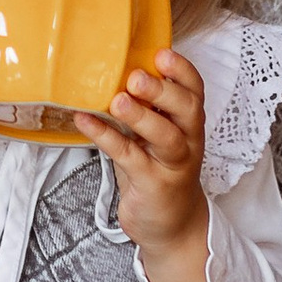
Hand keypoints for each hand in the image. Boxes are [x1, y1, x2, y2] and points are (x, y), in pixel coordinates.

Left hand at [74, 48, 210, 281]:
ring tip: (117, 101)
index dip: (182, 71)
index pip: (195, 91)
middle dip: (163, 91)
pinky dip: (107, 138)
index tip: (162, 53)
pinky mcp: (153, 186)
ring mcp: (173, 165)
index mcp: (189, 123)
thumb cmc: (158, 171)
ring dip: (141, 117)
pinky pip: (130, 158)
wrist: (172, 227)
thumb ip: (145, 107)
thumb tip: (110, 68)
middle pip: (186, 110)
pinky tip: (86, 121)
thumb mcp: (157, 135)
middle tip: (136, 76)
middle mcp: (188, 141)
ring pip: (165, 137)